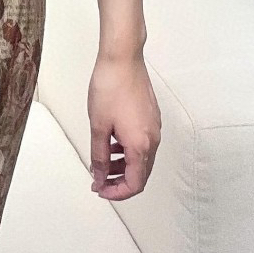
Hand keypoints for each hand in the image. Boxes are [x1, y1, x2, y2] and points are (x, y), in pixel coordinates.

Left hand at [86, 51, 160, 199]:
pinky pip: (143, 143)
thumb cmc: (111, 87)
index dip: (117, 193)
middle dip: (119, 182)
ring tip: (103, 162)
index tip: (100, 190)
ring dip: (123, 166)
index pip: (135, 183)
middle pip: (140, 174)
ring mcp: (154, 127)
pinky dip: (128, 151)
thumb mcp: (99, 126)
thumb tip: (100, 177)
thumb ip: (100, 156)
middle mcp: (153, 139)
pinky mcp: (151, 117)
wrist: (123, 59)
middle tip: (99, 181)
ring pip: (142, 158)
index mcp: (141, 145)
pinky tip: (113, 144)